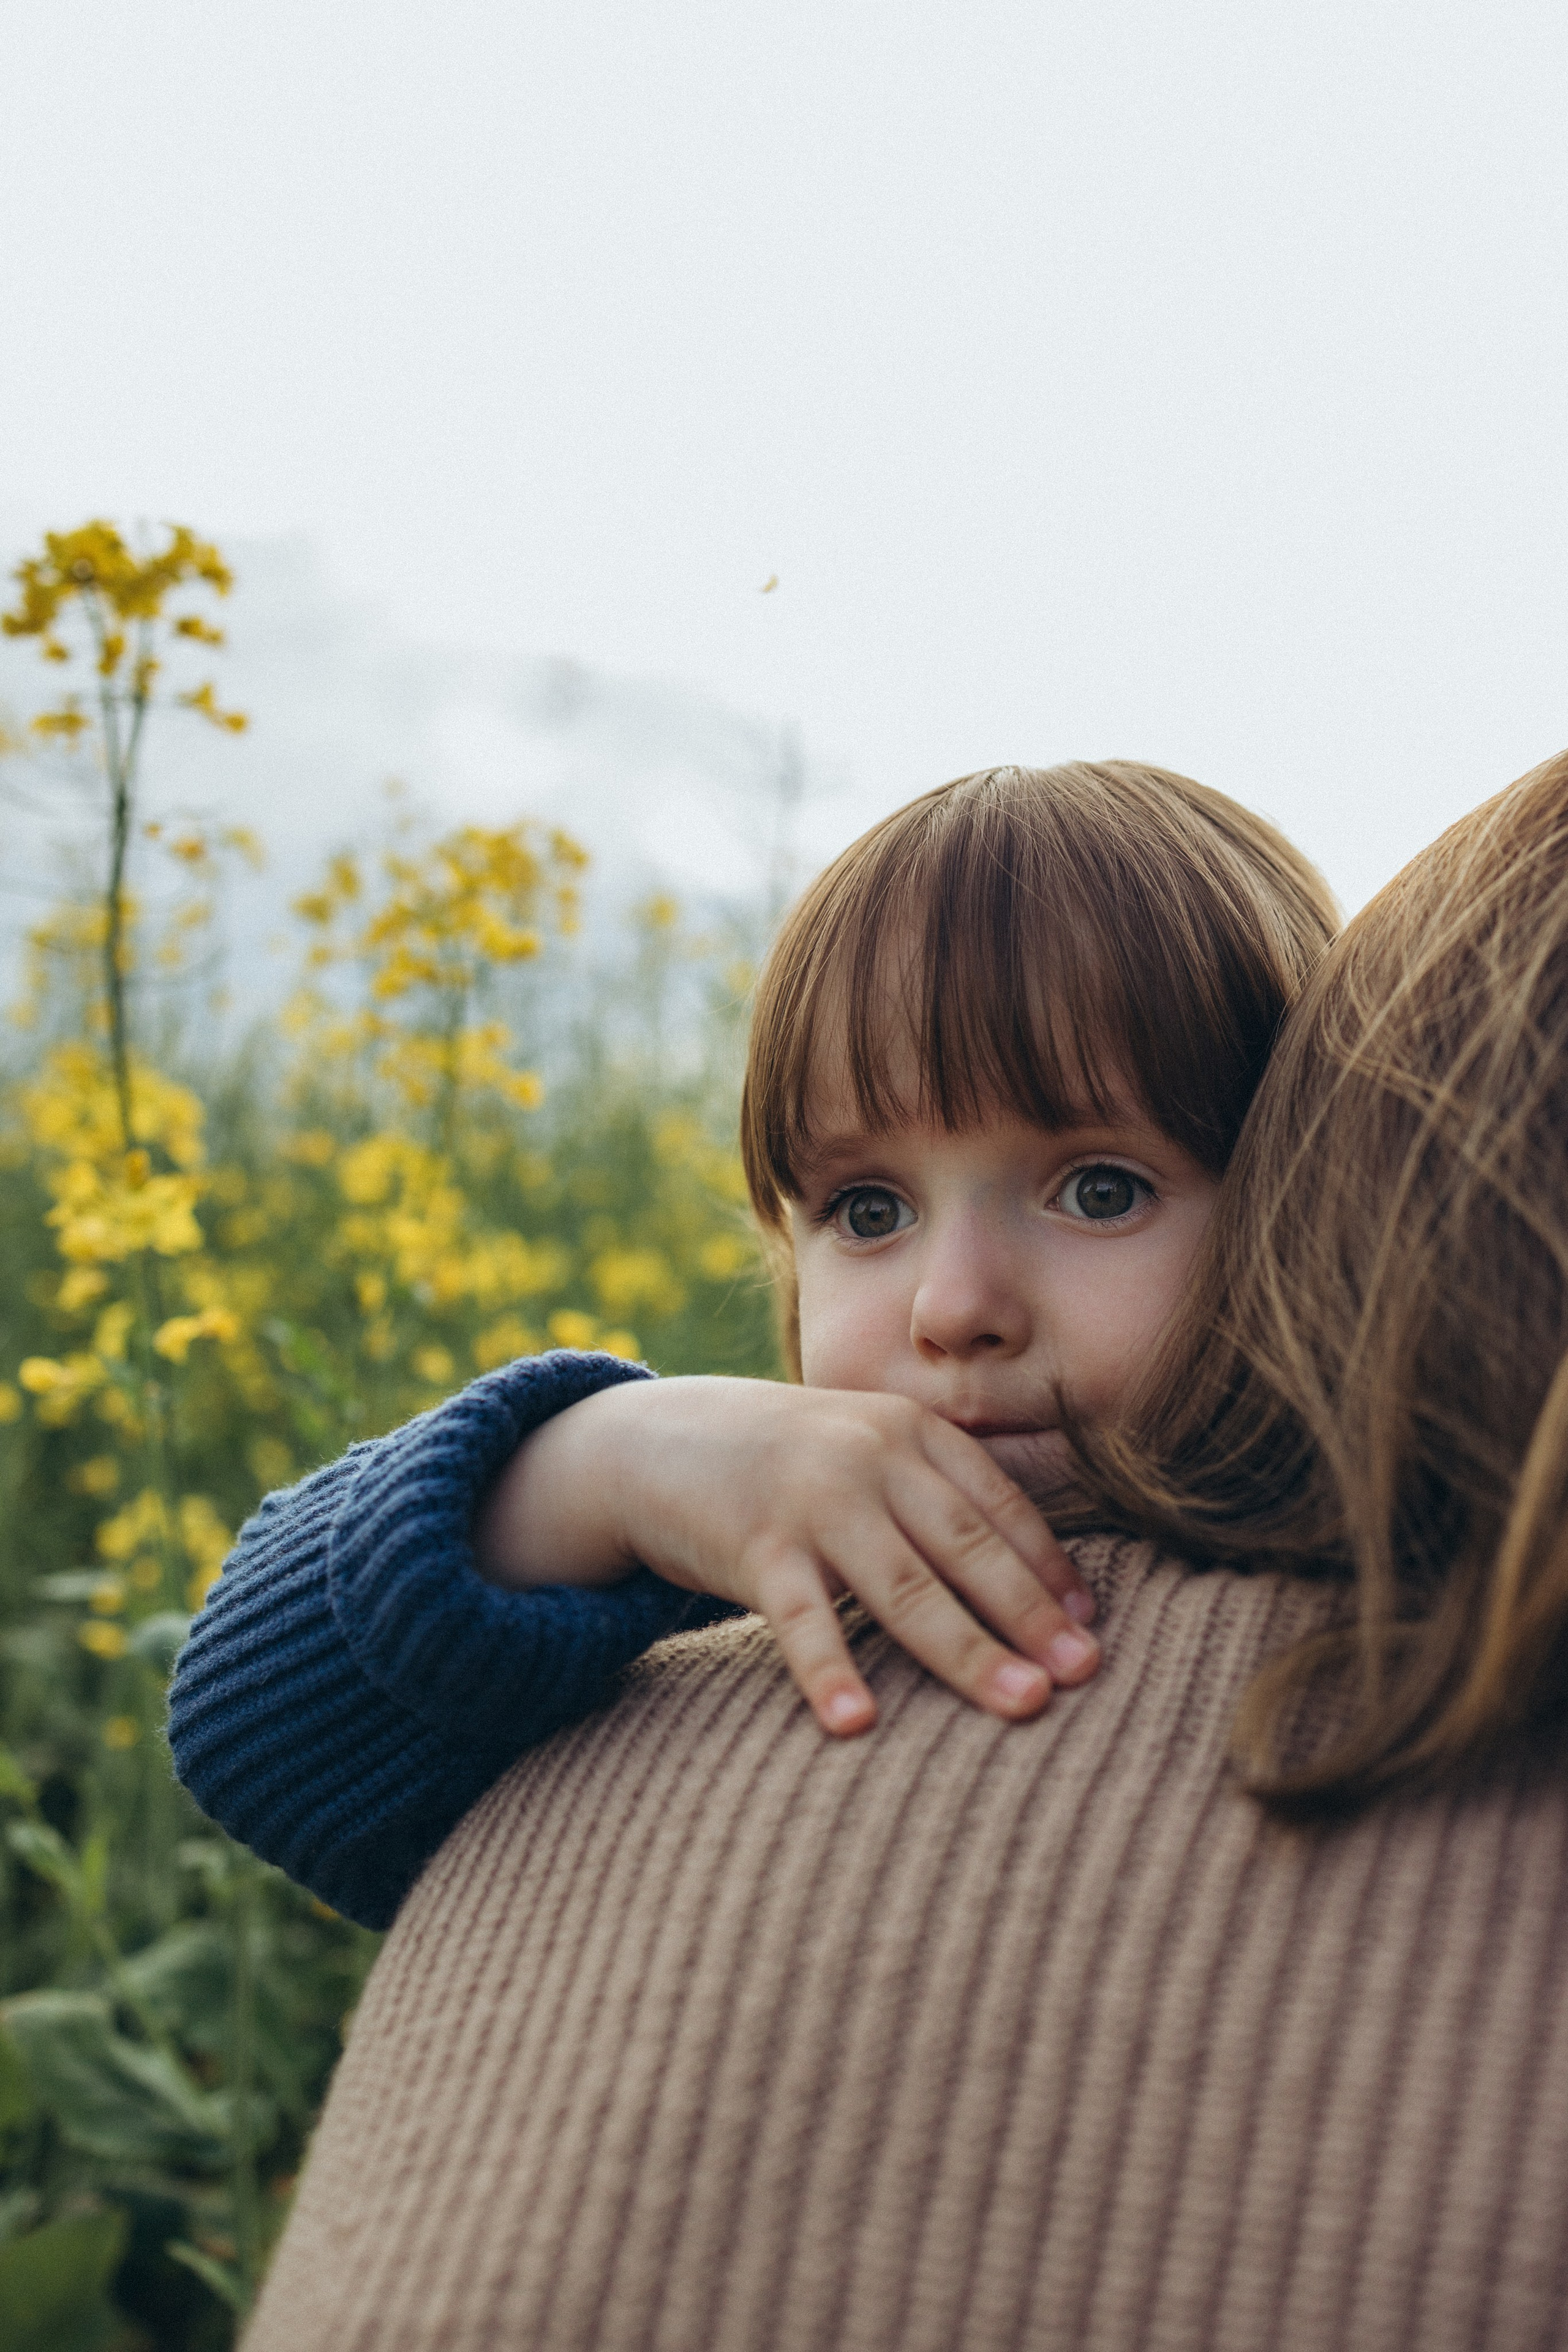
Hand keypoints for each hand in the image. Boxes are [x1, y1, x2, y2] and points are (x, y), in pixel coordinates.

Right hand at [475, 1376, 1099, 1733]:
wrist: (659, 1438)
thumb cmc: (787, 1464)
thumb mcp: (866, 1454)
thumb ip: (935, 1498)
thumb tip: (1036, 1585)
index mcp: (911, 1433)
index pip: (999, 1507)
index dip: (1050, 1568)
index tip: (1090, 1630)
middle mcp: (871, 1456)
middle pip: (966, 1547)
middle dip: (1029, 1615)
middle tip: (1083, 1676)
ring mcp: (812, 1498)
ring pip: (903, 1586)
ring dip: (966, 1649)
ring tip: (1020, 1705)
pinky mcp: (753, 1542)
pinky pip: (800, 1616)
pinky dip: (829, 1668)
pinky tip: (856, 1721)